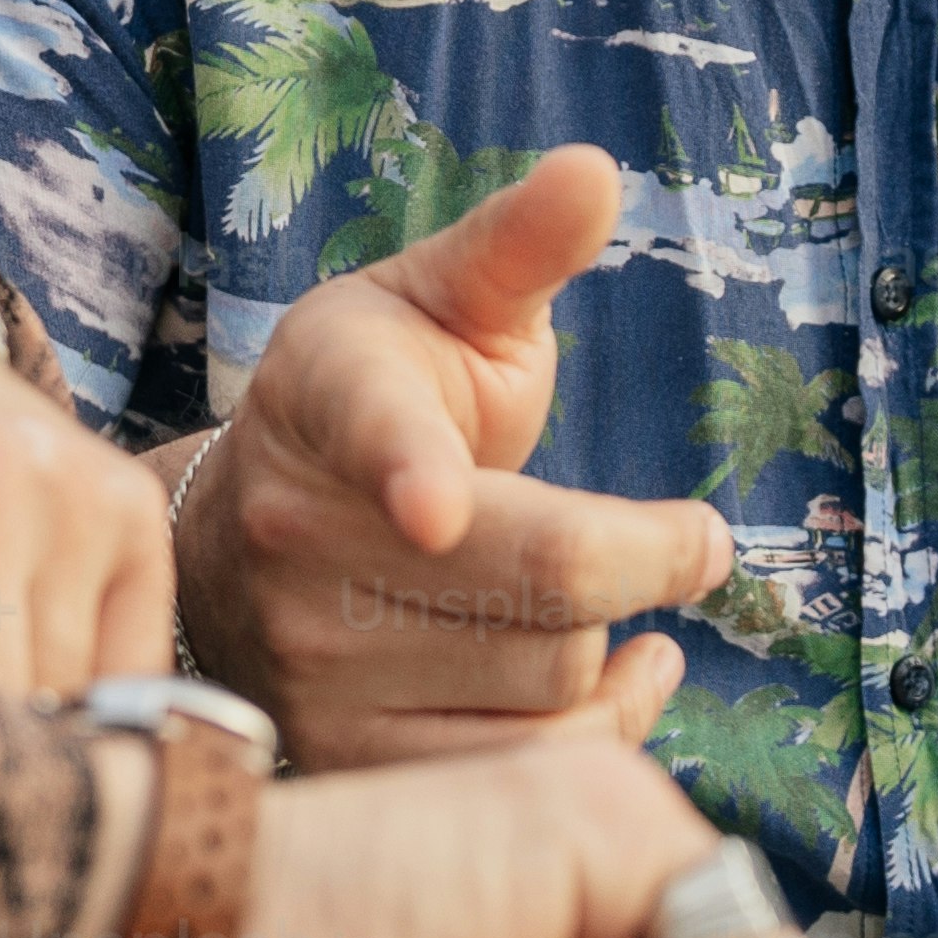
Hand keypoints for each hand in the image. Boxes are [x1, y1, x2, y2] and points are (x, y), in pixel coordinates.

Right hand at [183, 150, 735, 769]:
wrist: (238, 546)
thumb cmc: (374, 406)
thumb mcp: (433, 308)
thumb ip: (517, 248)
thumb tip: (596, 169)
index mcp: (327, 399)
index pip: (372, 430)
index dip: (407, 469)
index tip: (434, 507)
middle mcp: (300, 540)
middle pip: (542, 577)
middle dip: (651, 555)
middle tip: (699, 537)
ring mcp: (313, 662)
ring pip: (549, 677)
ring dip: (618, 642)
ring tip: (626, 605)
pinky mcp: (348, 759)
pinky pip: (529, 768)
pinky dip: (605, 725)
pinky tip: (615, 673)